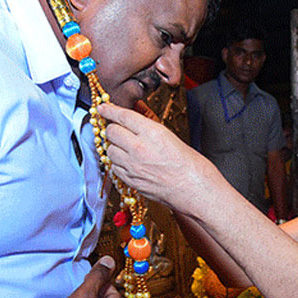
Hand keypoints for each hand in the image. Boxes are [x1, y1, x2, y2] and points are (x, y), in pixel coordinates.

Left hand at [98, 103, 215, 213]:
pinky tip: (129, 161)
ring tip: (127, 147)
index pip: (122, 116)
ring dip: (114, 146)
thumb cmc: (190, 165)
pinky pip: (114, 167)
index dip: (109, 109)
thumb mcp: (170, 135)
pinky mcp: (130, 181)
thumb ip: (148, 121)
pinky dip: (118, 162)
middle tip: (119, 128)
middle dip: (113, 128)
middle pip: (111, 132)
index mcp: (151, 133)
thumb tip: (136, 109)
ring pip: (109, 150)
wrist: (194, 190)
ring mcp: (132, 166)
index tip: (103, 107)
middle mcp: (139, 148)